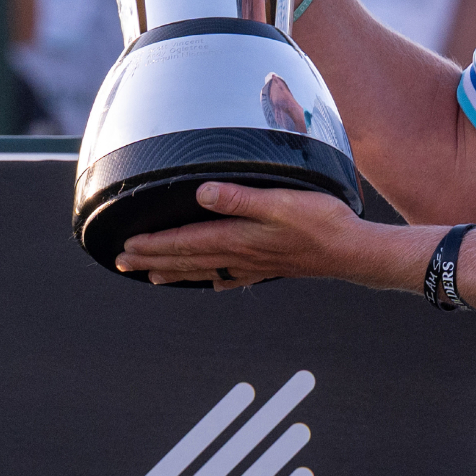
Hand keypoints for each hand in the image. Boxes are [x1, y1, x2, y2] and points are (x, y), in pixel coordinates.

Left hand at [114, 181, 414, 290]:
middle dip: (152, 259)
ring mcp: (254, 264)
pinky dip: (212, 279)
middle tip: (123, 263)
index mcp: (238, 237)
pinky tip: (208, 282)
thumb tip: (202, 192)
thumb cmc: (321, 223)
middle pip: (187, 258)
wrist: (352, 251)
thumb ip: (240, 198)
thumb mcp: (281, 202)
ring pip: (203, 269)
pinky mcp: (268, 266)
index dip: (154, 244)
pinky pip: (230, 275)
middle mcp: (240, 254)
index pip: (185, 241)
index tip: (126, 247)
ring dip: (174, 270)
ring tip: (150, 275)